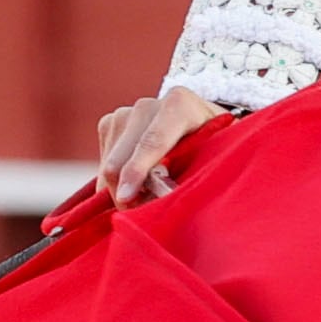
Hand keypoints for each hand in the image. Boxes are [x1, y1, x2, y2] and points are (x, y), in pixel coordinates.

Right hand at [95, 86, 224, 205]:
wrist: (202, 124)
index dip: (137, 171)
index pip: (153, 141)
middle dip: (124, 193)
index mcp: (180, 105)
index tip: (126, 197)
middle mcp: (148, 105)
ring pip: (108, 165)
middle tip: (141, 216)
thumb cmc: (215, 146)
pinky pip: (103, 165)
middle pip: (121, 158)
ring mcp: (125, 113)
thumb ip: (194, 174)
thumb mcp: (217, 158)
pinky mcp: (110, 123)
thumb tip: (165, 200)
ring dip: (119, 191)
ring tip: (145, 202)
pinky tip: (135, 188)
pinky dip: (114, 183)